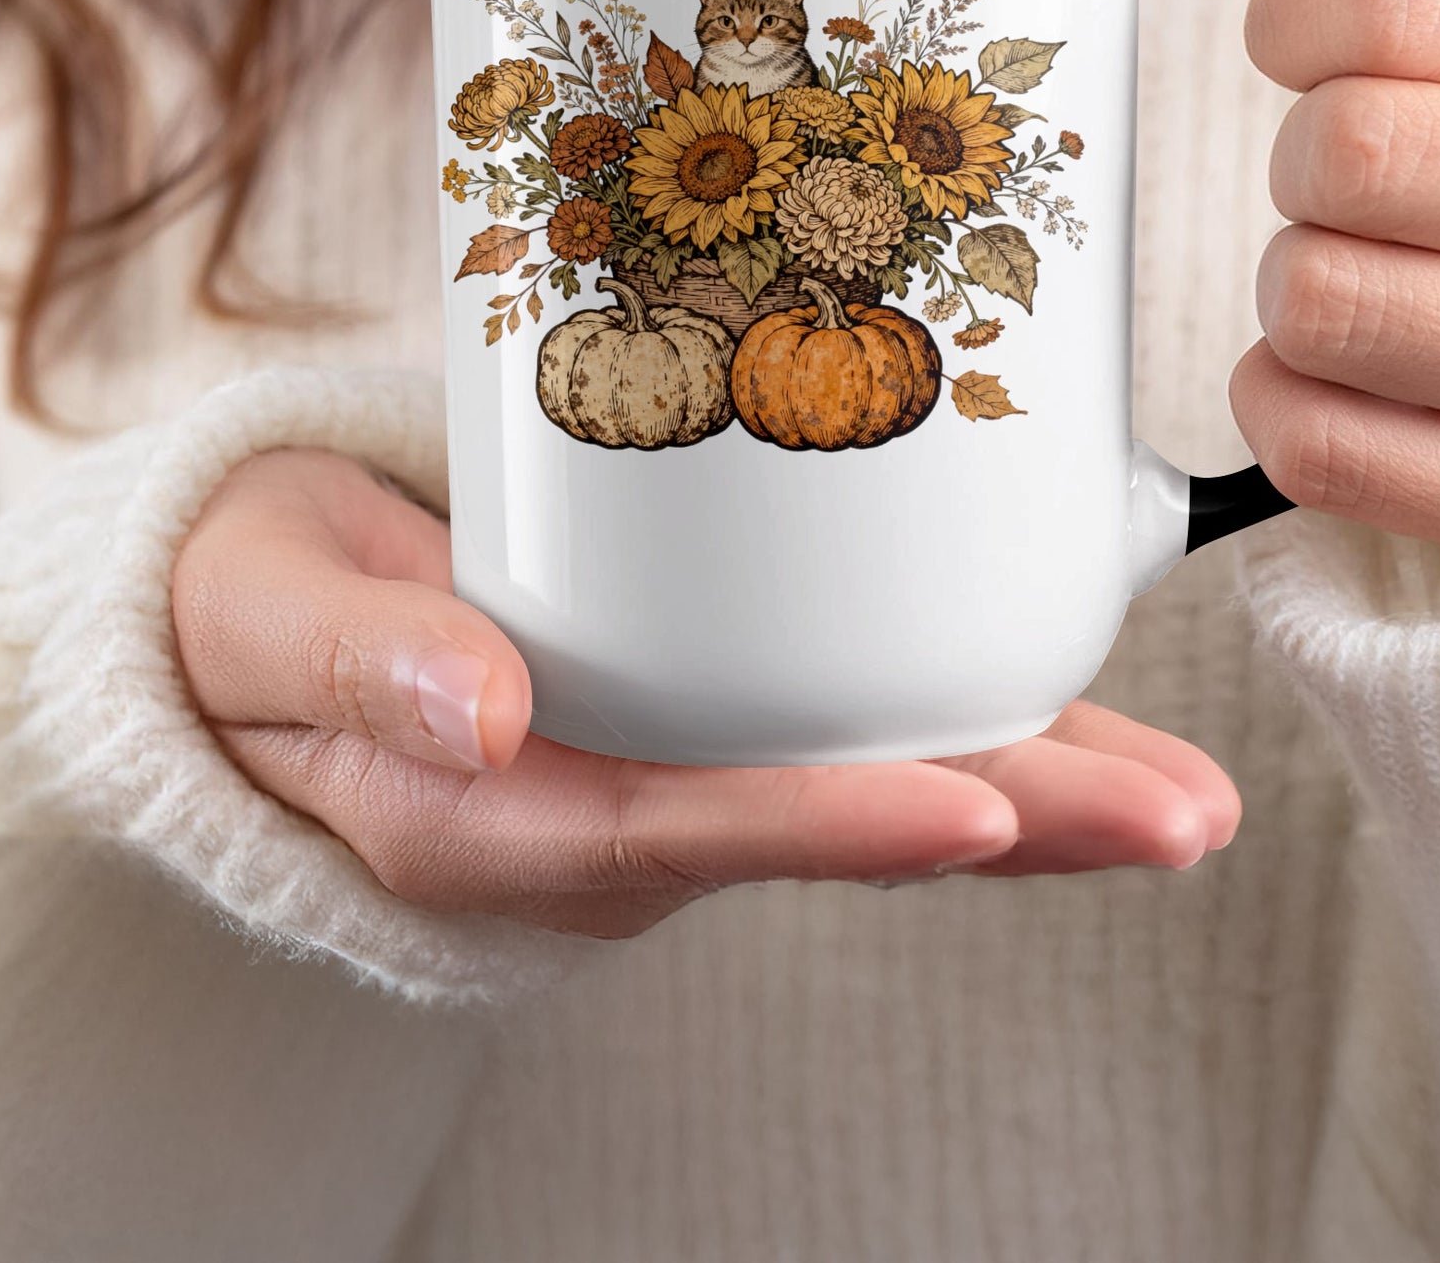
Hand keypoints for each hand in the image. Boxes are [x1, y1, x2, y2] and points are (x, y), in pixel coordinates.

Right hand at [172, 449, 1240, 938]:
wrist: (258, 615)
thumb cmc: (256, 609)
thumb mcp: (264, 616)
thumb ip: (356, 662)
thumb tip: (477, 710)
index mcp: (496, 815)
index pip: (682, 829)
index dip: (830, 825)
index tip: (975, 811)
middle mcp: (608, 814)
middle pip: (824, 824)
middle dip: (1008, 824)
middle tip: (1179, 816)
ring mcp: (662, 770)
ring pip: (860, 785)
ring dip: (1027, 783)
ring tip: (1183, 788)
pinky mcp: (693, 713)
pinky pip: (837, 726)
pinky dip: (959, 716)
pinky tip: (1066, 692)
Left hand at [1235, 0, 1439, 566]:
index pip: (1390, 8)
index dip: (1298, 20)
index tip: (1316, 43)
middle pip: (1345, 158)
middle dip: (1307, 153)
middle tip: (1357, 169)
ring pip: (1322, 305)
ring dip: (1298, 276)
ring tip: (1371, 263)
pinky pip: (1321, 448)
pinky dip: (1285, 398)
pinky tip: (1347, 365)